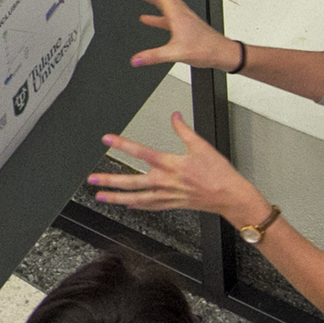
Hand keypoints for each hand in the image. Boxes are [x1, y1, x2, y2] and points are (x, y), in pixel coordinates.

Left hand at [93, 113, 266, 226]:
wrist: (231, 196)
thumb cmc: (219, 173)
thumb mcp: (202, 146)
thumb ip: (184, 130)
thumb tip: (174, 116)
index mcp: (171, 164)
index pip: (141, 152)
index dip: (122, 144)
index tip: (107, 139)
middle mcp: (165, 181)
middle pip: (131, 181)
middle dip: (110, 180)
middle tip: (92, 179)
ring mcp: (167, 195)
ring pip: (136, 198)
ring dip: (116, 197)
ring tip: (100, 196)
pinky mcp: (172, 204)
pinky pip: (150, 206)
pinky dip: (136, 206)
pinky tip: (126, 205)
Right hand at [122, 0, 233, 71]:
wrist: (222, 52)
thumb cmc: (206, 49)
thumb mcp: (176, 53)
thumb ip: (153, 56)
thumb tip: (135, 59)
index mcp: (176, 12)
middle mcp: (178, 9)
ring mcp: (180, 15)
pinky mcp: (181, 23)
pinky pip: (164, 12)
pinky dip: (152, 10)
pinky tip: (144, 17)